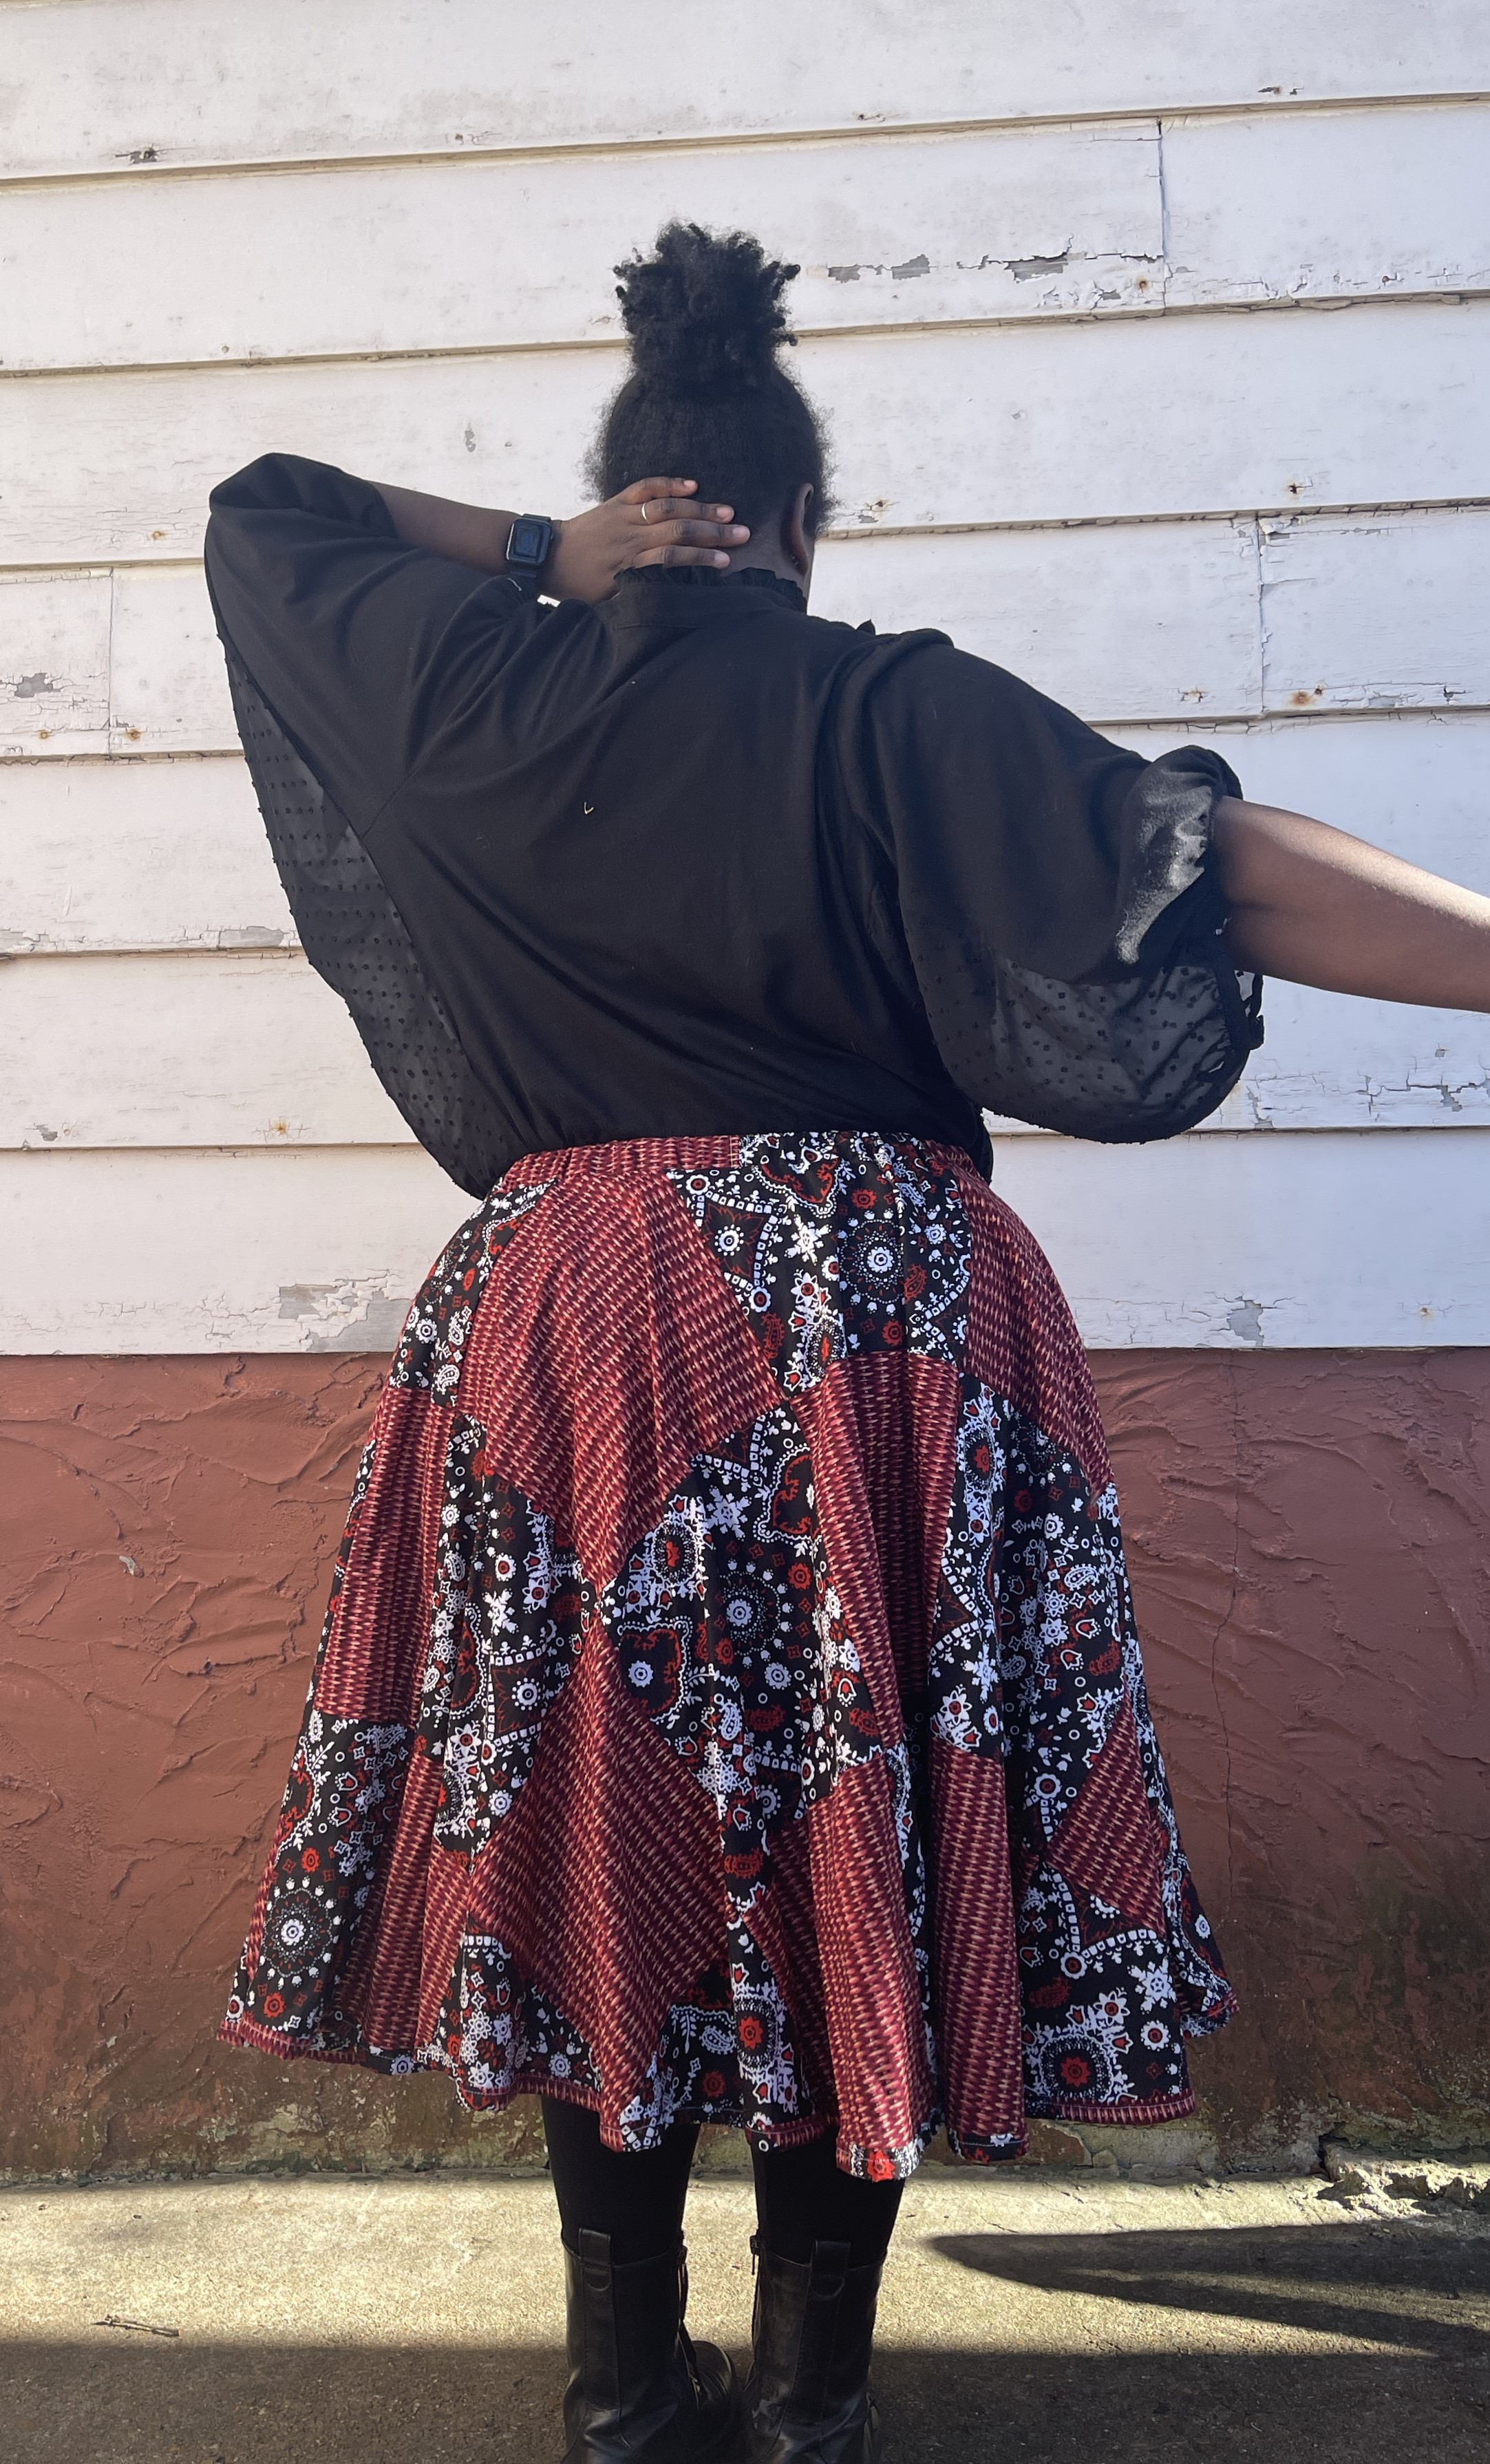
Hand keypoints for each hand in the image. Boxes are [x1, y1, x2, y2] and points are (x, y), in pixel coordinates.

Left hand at [544, 479, 748, 603]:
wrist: (546, 556)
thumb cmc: (576, 584)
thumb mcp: (605, 600)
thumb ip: (635, 595)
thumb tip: (667, 599)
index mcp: (628, 564)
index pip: (672, 558)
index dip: (701, 558)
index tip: (726, 562)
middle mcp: (629, 536)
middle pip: (678, 530)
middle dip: (712, 532)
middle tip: (741, 533)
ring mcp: (623, 515)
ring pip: (667, 508)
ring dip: (699, 508)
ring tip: (727, 511)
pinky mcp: (616, 502)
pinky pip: (645, 488)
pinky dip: (669, 484)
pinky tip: (692, 485)